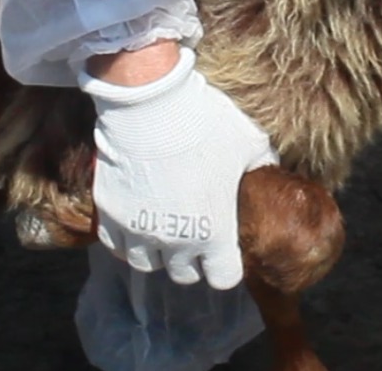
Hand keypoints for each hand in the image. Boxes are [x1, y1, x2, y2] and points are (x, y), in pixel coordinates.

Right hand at [80, 47, 277, 288]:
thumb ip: (262, 164)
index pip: (223, 278)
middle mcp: (174, 242)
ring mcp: (138, 230)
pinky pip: (116, 244)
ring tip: (163, 226)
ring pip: (146, 263)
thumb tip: (270, 168)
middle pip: (183, 275)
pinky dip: (126, 237)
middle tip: (195, 230)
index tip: (225, 246)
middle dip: (192, 258)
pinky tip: (136, 217)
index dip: (226, 264)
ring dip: (157, 251)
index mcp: (213, 232)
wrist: (150, 104)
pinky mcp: (110, 214)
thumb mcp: (248, 142)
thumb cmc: (204, 123)